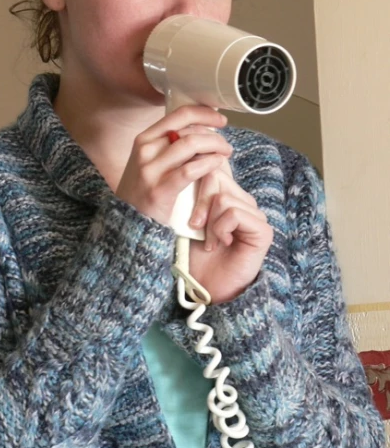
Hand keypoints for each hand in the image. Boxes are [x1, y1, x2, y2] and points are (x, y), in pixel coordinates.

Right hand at [116, 106, 231, 227]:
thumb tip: (201, 130)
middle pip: (188, 130)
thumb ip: (169, 146)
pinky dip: (208, 164)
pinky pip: (190, 170)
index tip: (220, 120)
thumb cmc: (145, 191)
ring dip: (215, 146)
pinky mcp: (159, 190)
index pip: (179, 114)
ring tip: (225, 154)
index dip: (204, 113)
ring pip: (191, 145)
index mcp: (144, 139)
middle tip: (225, 145)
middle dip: (214, 135)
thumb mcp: (150, 162)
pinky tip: (217, 164)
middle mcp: (145, 150)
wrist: (129, 223)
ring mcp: (149, 170)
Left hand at [189, 168, 272, 302]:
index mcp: (227, 194)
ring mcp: (255, 215)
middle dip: (199, 201)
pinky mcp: (262, 230)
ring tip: (209, 240)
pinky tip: (220, 243)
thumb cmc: (191, 253)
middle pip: (216, 175)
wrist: (203, 287)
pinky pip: (234, 212)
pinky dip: (220, 228)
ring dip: (209, 221)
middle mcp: (244, 201)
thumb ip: (191, 191)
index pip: (214, 165)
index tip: (186, 202)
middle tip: (194, 226)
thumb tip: (185, 160)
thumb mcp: (186, 216)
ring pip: (223, 196)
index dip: (196, 178)